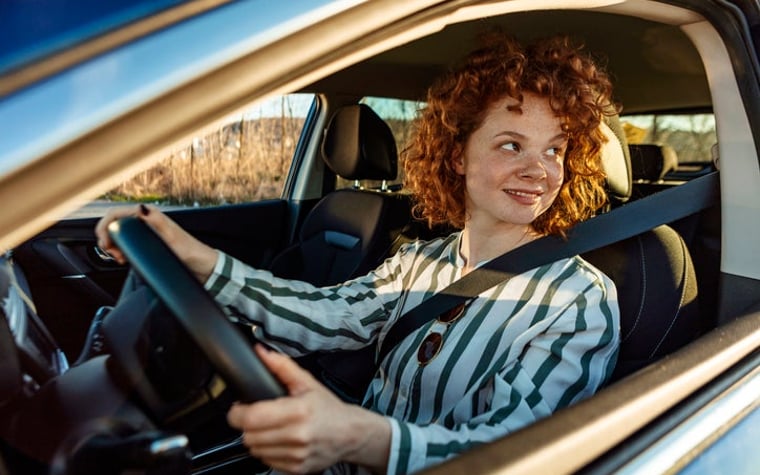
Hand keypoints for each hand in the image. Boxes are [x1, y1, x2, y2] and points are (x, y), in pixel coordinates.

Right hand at [94, 204, 217, 281]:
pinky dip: (120, 251)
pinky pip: (125, 243)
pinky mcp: (145, 242)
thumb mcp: (171, 236)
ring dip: (113, 246)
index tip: (106, 244)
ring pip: (117, 234)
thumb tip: (141, 209)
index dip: (105, 227)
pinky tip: (125, 258)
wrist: (201, 265)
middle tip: (114, 255)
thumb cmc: (190, 250)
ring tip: (120, 258)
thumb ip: (156, 222)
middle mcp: (145, 220)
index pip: (115, 214)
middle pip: (113, 224)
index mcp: (148, 214)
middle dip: (107, 239)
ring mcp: (144, 231)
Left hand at [227, 345, 389, 473]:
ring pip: (255, 450)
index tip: (239, 408)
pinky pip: (266, 461)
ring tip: (269, 428)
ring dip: (256, 439)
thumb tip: (262, 354)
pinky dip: (267, 451)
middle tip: (257, 416)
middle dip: (247, 425)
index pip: (252, 417)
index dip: (237, 412)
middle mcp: (297, 435)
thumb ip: (282, 367)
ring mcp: (296, 455)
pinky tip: (279, 440)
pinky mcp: (296, 469)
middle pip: (249, 436)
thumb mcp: (307, 383)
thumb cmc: (329, 409)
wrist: (350, 434)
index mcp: (299, 411)